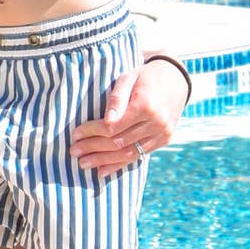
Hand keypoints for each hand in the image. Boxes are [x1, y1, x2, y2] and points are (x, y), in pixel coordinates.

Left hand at [70, 57, 186, 177]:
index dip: (92, 132)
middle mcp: (155, 123)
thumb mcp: (128, 78)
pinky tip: (103, 171)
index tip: (75, 134)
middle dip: (93, 148)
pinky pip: (139, 156)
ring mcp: (162, 134)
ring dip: (104, 161)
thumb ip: (116, 98)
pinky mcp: (164, 140)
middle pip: (118, 142)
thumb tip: (106, 120)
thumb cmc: (144, 77)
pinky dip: (120, 164)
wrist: (175, 80)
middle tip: (73, 152)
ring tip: (83, 164)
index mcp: (145, 106)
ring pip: (128, 153)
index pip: (112, 126)